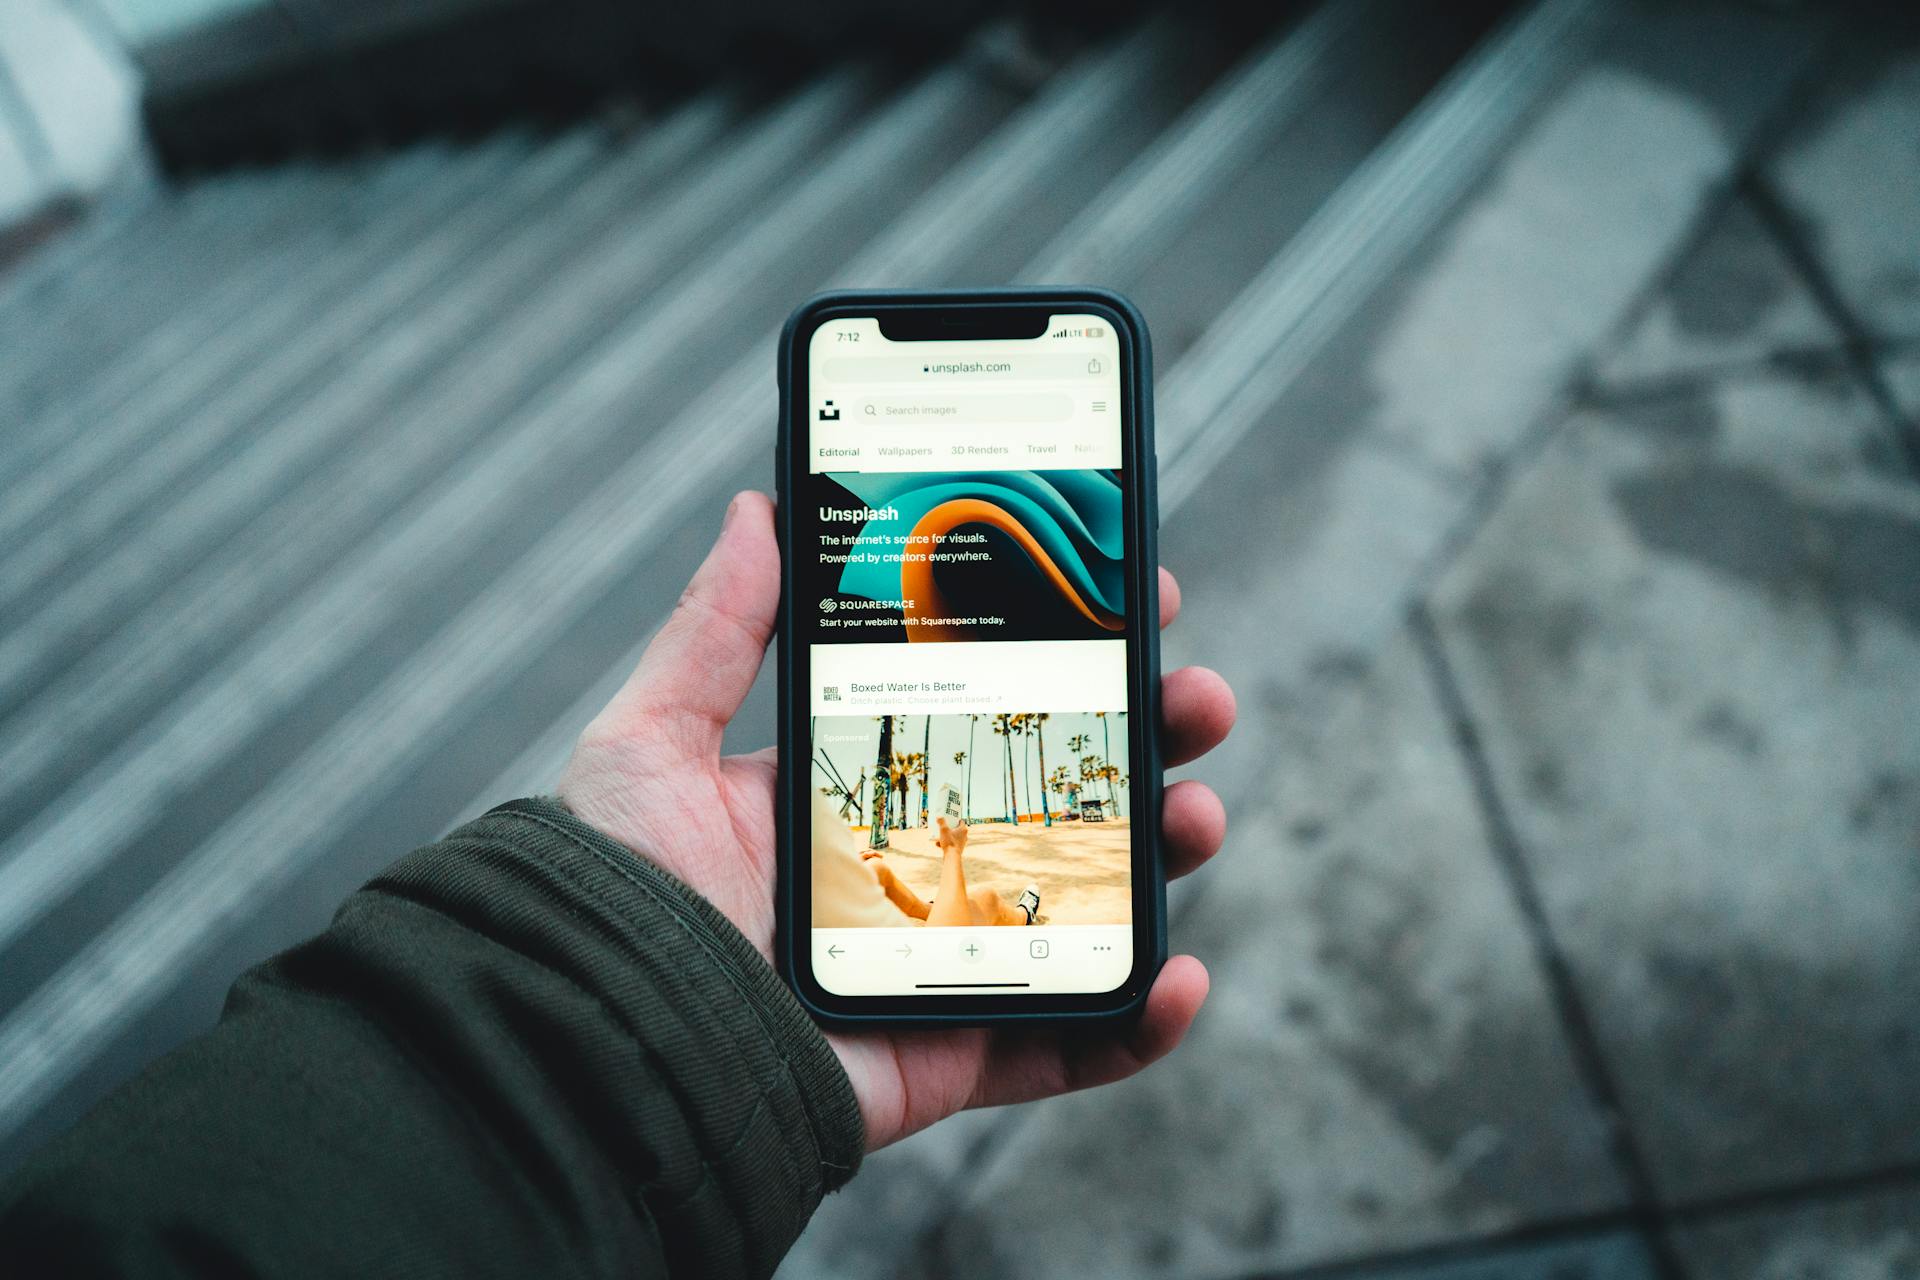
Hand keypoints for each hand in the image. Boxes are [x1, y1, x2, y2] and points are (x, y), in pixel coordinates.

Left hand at [558, 492, 1234, 1150]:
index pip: (993, 707)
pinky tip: (1182, 976)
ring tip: (1201, 812)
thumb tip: (757, 506)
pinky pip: (1069, 1044)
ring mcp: (947, 962)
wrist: (605, 1040)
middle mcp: (918, 867)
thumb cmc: (616, 894)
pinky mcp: (955, 1053)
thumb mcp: (652, 740)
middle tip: (1197, 695)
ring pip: (1091, 906)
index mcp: (860, 789)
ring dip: (1167, 857)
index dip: (1074, 652)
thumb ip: (714, 630)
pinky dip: (1138, 1025)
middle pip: (1068, 796)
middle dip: (1151, 740)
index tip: (1134, 595)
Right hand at [934, 816, 966, 854]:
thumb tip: (939, 816)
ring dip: (946, 837)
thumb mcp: (944, 830)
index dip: (955, 819)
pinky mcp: (958, 848)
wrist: (952, 857)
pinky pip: (951, 844)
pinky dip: (945, 843)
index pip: (961, 821)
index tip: (950, 819)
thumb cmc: (949, 842)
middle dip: (949, 828)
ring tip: (939, 837)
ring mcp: (962, 843)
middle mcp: (964, 836)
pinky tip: (938, 844)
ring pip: (953, 837)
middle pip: (956, 829)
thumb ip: (941, 822)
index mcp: (963, 829)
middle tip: (943, 827)